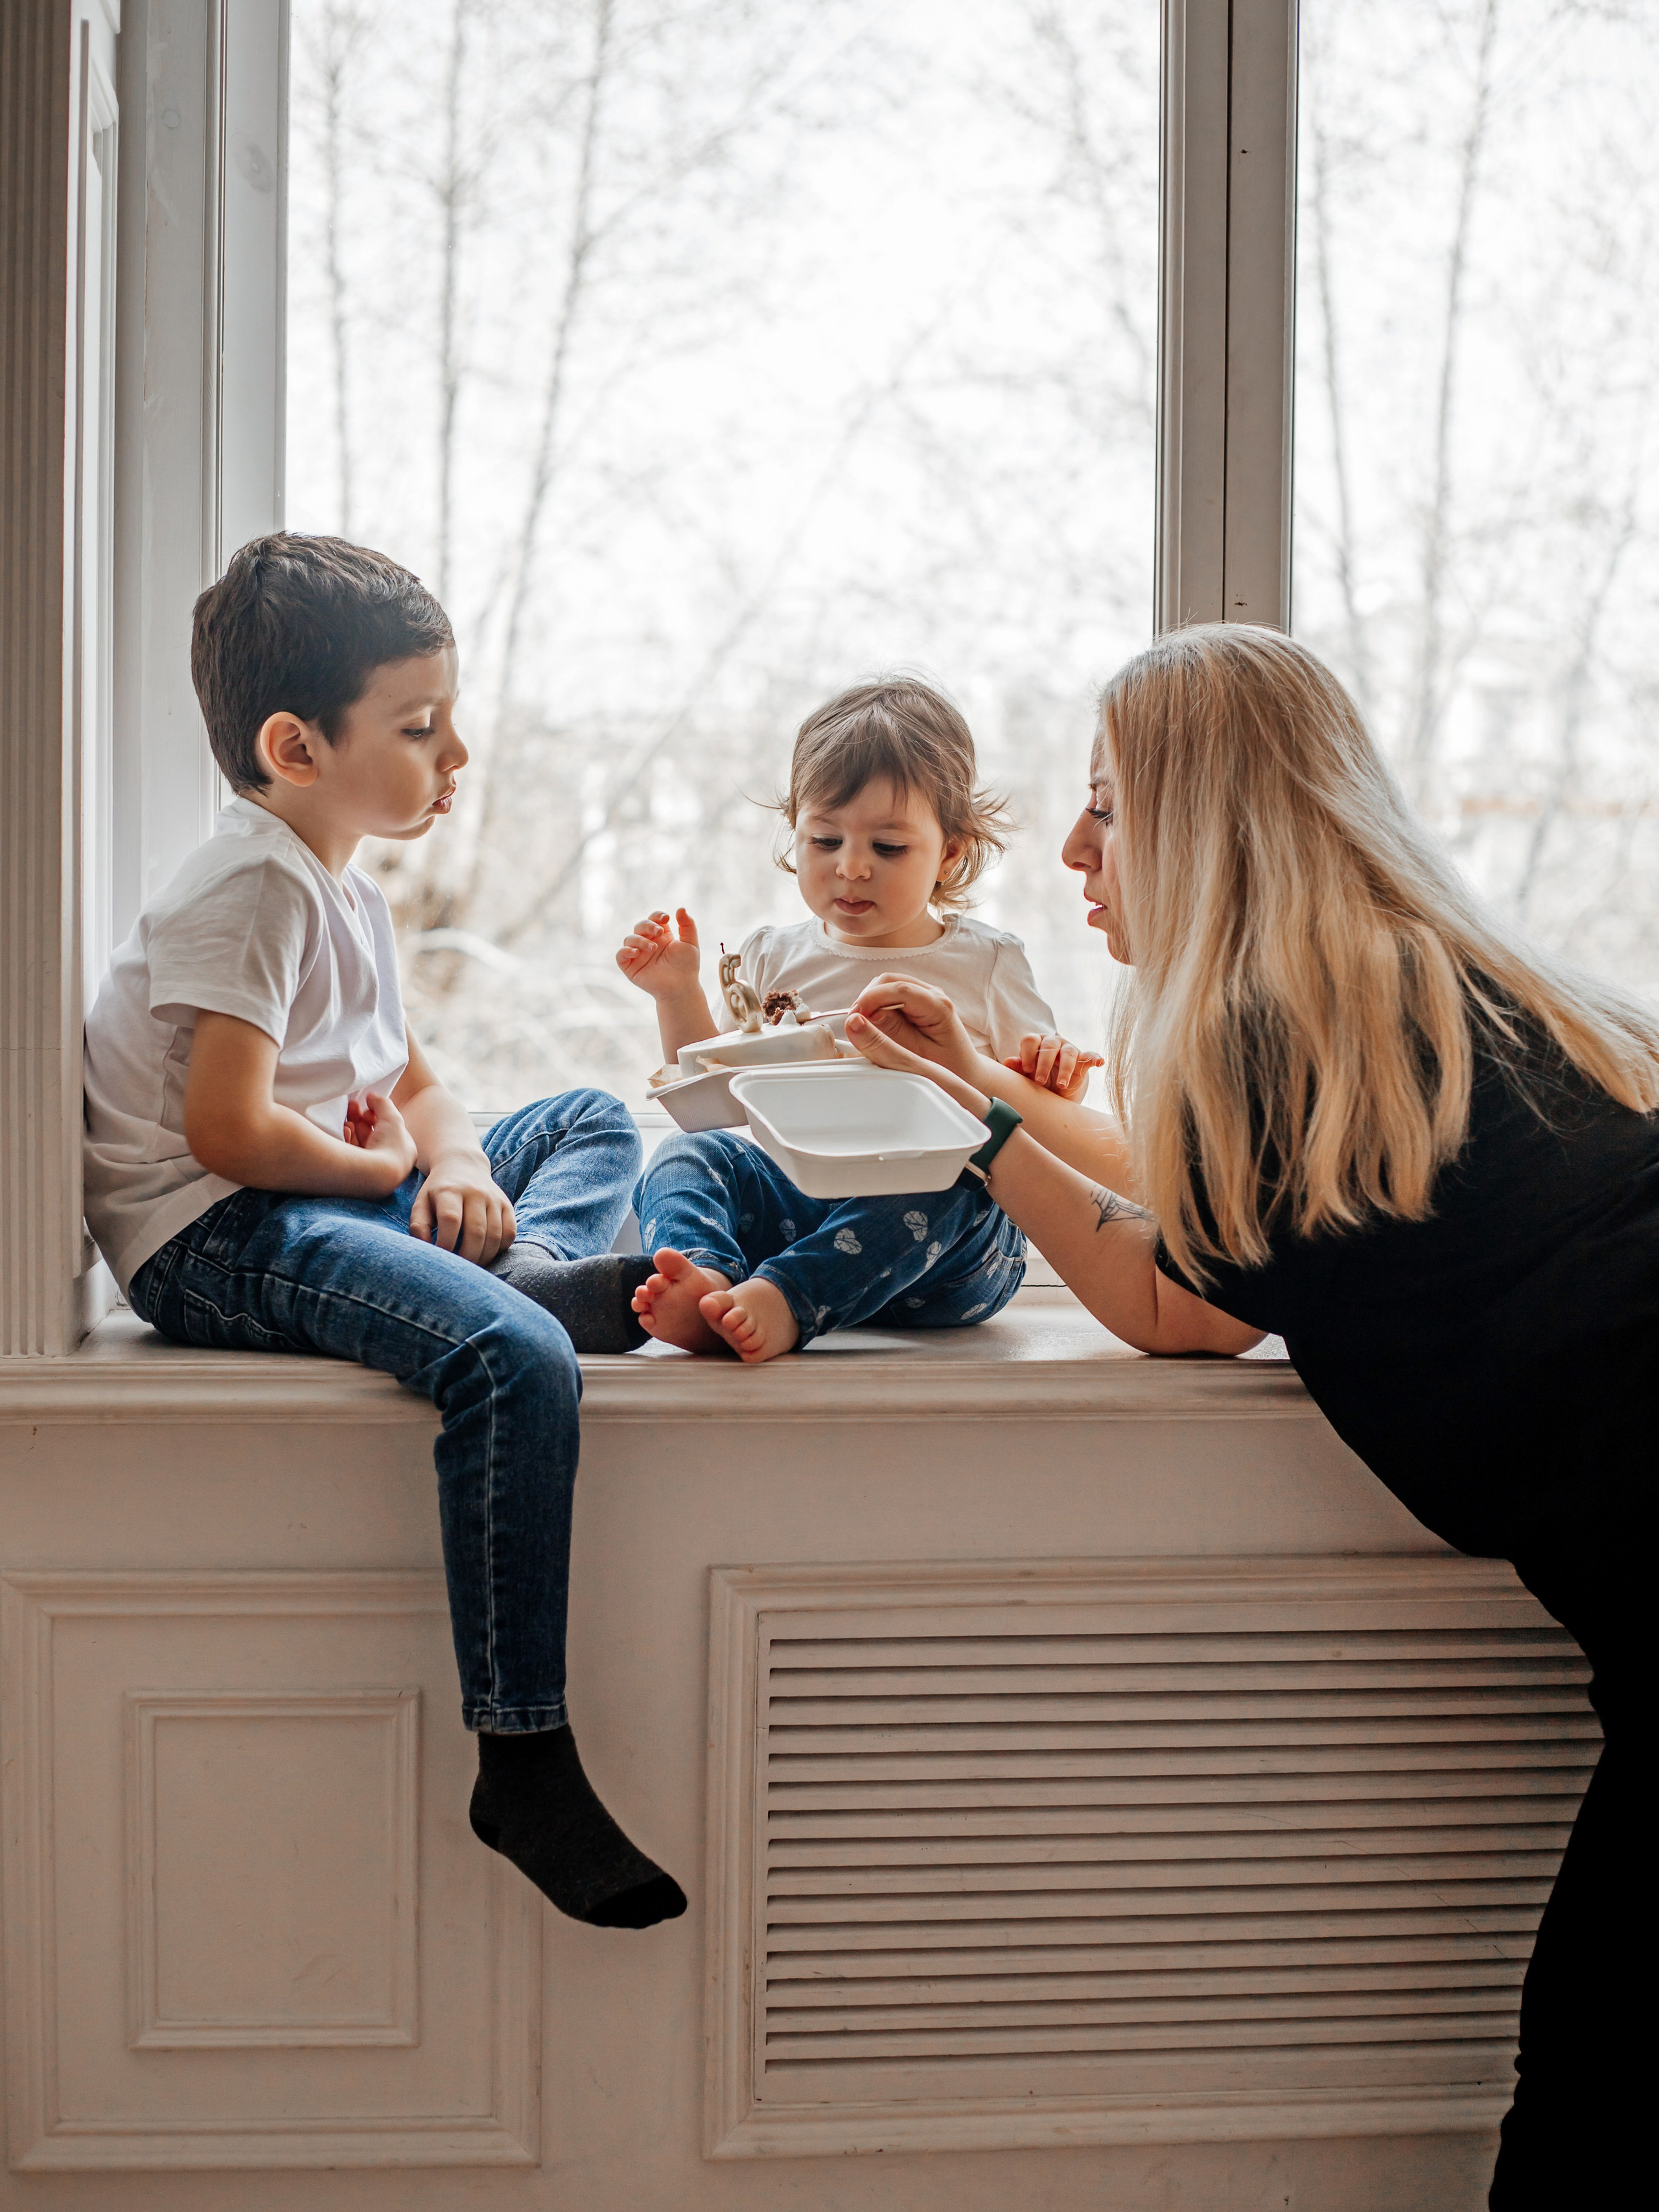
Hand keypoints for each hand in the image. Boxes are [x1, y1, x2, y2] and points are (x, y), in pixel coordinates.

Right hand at [347, 1091, 417, 1192]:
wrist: (373, 1175)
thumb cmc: (388, 1147)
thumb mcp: (392, 1118)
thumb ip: (383, 1104)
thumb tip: (372, 1097)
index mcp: (405, 1152)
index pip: (391, 1130)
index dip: (378, 1115)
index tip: (367, 1105)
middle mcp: (390, 1163)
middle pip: (374, 1135)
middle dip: (362, 1119)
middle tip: (352, 1106)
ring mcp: (374, 1170)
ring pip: (361, 1144)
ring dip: (354, 1129)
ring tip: (347, 1120)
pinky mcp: (357, 1175)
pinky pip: (351, 1154)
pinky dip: (347, 1140)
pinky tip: (345, 1131)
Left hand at [410, 1146, 515, 1262]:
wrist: (463, 1165)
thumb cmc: (438, 1191)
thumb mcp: (421, 1203)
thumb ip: (418, 1226)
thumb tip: (427, 1252)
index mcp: (449, 1190)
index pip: (451, 1220)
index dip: (446, 1243)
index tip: (441, 1259)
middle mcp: (475, 1192)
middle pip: (476, 1231)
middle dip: (467, 1257)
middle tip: (459, 1270)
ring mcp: (494, 1198)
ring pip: (495, 1235)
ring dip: (484, 1257)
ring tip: (472, 1266)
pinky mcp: (507, 1205)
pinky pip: (510, 1232)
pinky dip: (500, 1249)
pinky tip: (486, 1253)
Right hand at [616, 907, 700, 999]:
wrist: (682, 987)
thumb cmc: (687, 966)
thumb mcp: (690, 943)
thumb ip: (687, 925)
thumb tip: (680, 908)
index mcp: (661, 936)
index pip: (653, 919)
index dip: (656, 916)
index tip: (666, 918)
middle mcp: (648, 943)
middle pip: (639, 926)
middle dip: (648, 926)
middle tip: (659, 932)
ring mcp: (638, 955)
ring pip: (629, 939)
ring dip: (640, 940)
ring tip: (653, 948)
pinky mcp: (630, 968)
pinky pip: (620, 956)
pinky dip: (625, 951)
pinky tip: (636, 952)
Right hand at [847, 974, 983, 1081]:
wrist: (966, 1072)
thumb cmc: (948, 1068)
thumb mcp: (918, 1056)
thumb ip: (891, 1035)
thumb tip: (861, 1018)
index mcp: (938, 1006)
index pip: (898, 988)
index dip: (870, 999)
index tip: (853, 1017)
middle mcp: (933, 994)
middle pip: (889, 980)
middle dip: (867, 998)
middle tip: (854, 1023)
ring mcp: (926, 995)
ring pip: (887, 984)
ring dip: (871, 1001)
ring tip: (863, 1026)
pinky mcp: (918, 1001)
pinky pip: (891, 994)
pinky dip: (877, 1006)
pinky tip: (873, 1024)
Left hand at [1004, 1032, 1104, 1102]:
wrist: (1056, 1094)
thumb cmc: (1037, 1081)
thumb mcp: (1026, 1077)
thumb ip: (1017, 1068)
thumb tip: (1008, 1061)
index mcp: (1036, 1043)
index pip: (1030, 1040)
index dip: (1028, 1053)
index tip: (1026, 1070)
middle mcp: (1052, 1043)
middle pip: (1049, 1045)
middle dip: (1044, 1063)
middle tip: (1040, 1081)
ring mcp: (1068, 1050)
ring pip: (1067, 1052)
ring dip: (1064, 1069)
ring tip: (1061, 1085)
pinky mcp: (1082, 1060)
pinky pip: (1090, 1056)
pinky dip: (1095, 1058)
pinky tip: (1100, 1062)